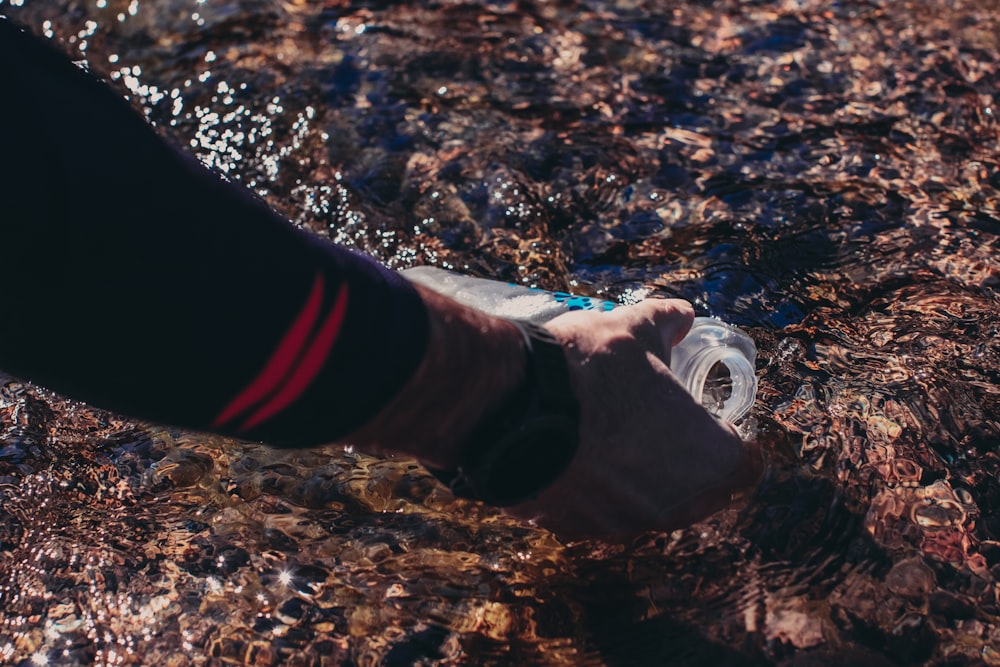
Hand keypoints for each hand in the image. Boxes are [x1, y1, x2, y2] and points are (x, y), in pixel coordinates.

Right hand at [505, 299, 761, 541]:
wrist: (509, 405)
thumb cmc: (588, 368)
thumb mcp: (635, 328)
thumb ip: (668, 322)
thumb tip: (683, 316)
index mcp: (705, 457)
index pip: (746, 464)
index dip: (735, 442)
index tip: (717, 424)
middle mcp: (672, 503)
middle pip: (701, 493)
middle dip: (690, 464)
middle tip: (667, 430)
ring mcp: (621, 522)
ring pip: (649, 506)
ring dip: (643, 480)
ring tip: (617, 441)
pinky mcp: (575, 527)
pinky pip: (600, 513)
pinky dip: (597, 492)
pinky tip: (575, 457)